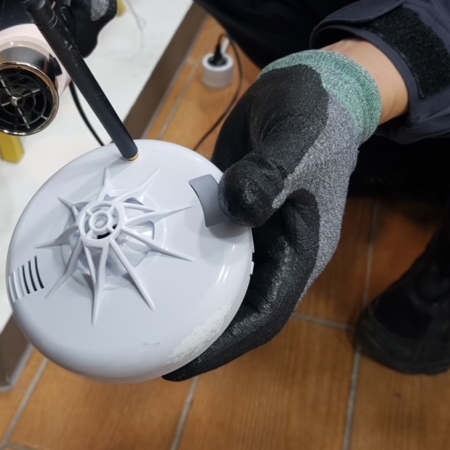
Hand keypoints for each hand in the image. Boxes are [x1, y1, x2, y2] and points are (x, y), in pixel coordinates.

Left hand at [164, 50, 383, 380]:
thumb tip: (236, 211)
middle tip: (142, 348)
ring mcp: (251, 233)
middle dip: (195, 332)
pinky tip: (143, 259)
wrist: (310, 85)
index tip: (180, 363)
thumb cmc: (315, 113)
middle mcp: (276, 250)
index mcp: (302, 249)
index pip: (265, 312)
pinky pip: (202, 244)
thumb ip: (271, 172)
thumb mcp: (298, 137)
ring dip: (182, 299)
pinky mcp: (230, 213)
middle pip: (236, 307)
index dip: (225, 344)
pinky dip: (177, 257)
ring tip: (134, 313)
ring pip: (215, 279)